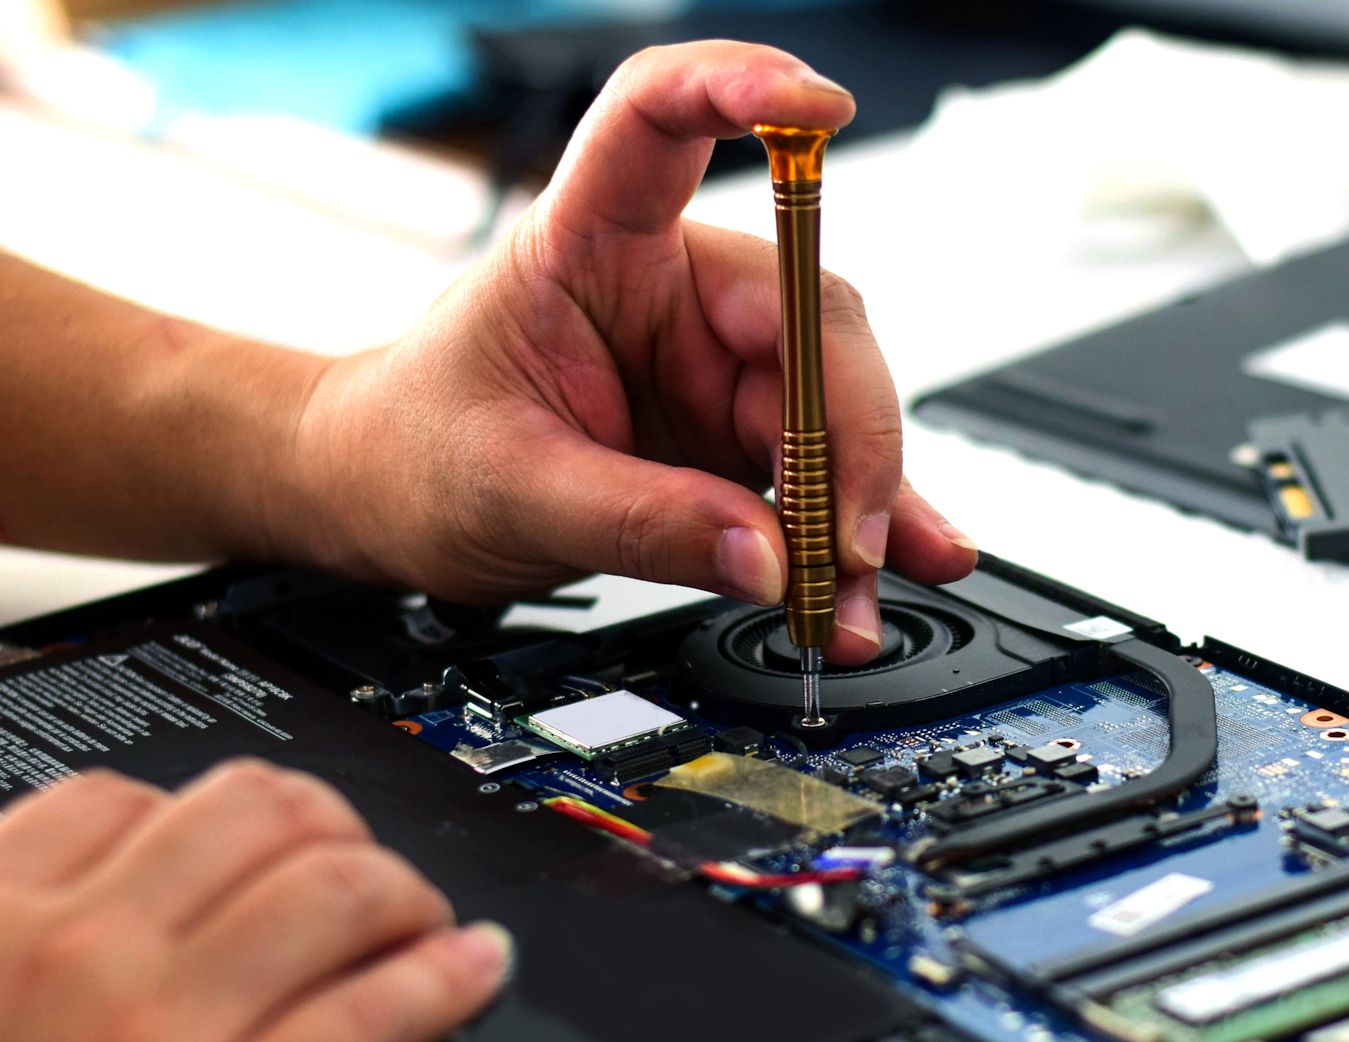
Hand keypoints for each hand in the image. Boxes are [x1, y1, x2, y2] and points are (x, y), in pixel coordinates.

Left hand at [284, 42, 975, 664]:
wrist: (382, 501)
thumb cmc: (415, 451)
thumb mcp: (512, 492)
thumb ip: (640, 523)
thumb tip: (764, 556)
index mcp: (589, 242)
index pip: (661, 123)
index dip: (741, 90)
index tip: (819, 106)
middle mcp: (674, 289)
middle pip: (810, 316)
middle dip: (848, 432)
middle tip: (843, 536)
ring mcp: (718, 365)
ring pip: (838, 405)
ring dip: (864, 500)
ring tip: (854, 588)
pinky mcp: (738, 436)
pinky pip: (827, 471)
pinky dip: (864, 522)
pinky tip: (910, 557)